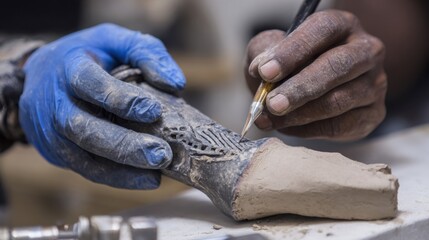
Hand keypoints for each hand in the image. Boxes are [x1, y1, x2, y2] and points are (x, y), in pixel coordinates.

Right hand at [19, 23, 185, 188]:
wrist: (41, 75)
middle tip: (161, 155)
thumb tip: (175, 83)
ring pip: (83, 156)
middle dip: (124, 144)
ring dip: (122, 169)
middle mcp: (55, 101)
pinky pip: (86, 169)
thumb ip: (146, 53)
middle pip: (84, 127)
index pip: (90, 84)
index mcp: (70, 67)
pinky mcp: (56, 151)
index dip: (120, 99)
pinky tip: (144, 179)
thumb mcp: (115, 40)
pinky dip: (116, 177)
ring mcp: (51, 131)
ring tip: (156, 173)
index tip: (154, 111)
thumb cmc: (88, 56)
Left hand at [245, 10, 386, 140]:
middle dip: (300, 88)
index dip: (292, 51)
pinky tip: (285, 127)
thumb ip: (263, 53)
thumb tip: (260, 70)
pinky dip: (307, 130)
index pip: (322, 30)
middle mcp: (366, 50)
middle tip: (271, 104)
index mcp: (342, 25)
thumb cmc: (289, 66)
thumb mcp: (270, 50)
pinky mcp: (373, 113)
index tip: (265, 72)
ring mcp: (374, 83)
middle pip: (336, 66)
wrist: (307, 92)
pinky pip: (339, 126)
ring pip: (338, 101)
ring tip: (269, 118)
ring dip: (299, 114)